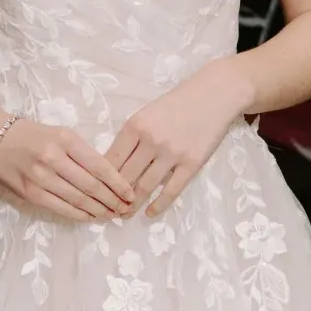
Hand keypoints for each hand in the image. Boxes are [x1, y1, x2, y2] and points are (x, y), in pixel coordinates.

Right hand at [0, 115, 137, 222]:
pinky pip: (60, 208)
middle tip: (125, 209)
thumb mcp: (62, 134)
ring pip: (77, 199)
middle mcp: (53, 158)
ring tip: (112, 214)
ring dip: (98, 210)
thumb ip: (83, 153)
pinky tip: (91, 216)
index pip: (99, 165)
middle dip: (112, 200)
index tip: (131, 194)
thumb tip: (110, 179)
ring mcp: (40, 177)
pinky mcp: (31, 193)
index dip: (118, 183)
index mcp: (66, 139)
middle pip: (91, 186)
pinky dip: (79, 215)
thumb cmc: (35, 135)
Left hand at [107, 59, 249, 215]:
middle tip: (107, 209)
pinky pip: (171, 190)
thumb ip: (130, 136)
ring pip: (145, 186)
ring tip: (124, 214)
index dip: (101, 180)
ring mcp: (172, 153)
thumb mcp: (146, 113)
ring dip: (132, 204)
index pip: (111, 160)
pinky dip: (158, 205)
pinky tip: (150, 213)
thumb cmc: (176, 103)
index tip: (96, 192)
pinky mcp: (191, 163)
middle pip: (125, 176)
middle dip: (113, 196)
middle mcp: (150, 140)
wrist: (213, 95)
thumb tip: (112, 165)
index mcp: (135, 126)